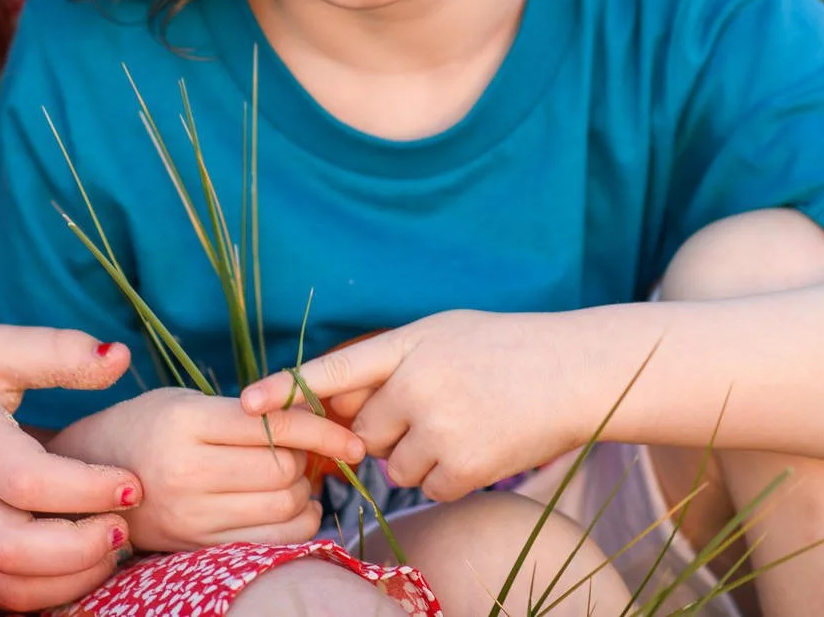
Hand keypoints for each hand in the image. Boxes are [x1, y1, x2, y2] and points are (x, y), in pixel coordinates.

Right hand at [0, 326, 142, 609]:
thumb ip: (54, 351)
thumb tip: (121, 358)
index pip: (28, 481)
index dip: (88, 488)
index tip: (131, 482)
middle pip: (15, 548)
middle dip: (82, 547)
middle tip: (125, 524)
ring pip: (6, 585)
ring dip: (70, 579)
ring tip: (110, 548)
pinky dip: (42, 594)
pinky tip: (77, 566)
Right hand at [47, 387, 365, 551]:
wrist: (89, 471)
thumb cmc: (148, 425)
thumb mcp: (189, 401)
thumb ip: (247, 411)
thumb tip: (317, 422)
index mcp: (187, 423)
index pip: (274, 428)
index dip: (322, 432)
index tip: (351, 438)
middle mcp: (187, 471)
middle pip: (283, 471)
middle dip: (309, 462)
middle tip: (305, 453)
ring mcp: (190, 515)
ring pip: (282, 510)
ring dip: (304, 494)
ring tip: (294, 479)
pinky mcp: (195, 545)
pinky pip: (268, 543)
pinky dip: (294, 526)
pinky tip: (290, 509)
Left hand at [240, 311, 620, 503]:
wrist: (576, 371)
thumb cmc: (507, 349)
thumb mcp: (444, 334)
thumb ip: (393, 363)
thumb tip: (344, 406)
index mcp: (410, 344)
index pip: (335, 370)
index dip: (287, 388)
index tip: (247, 404)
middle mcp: (418, 384)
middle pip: (364, 433)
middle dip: (388, 434)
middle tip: (438, 410)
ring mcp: (441, 426)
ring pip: (396, 467)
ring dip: (422, 458)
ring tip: (469, 422)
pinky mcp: (465, 465)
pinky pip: (431, 488)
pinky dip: (452, 478)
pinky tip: (483, 446)